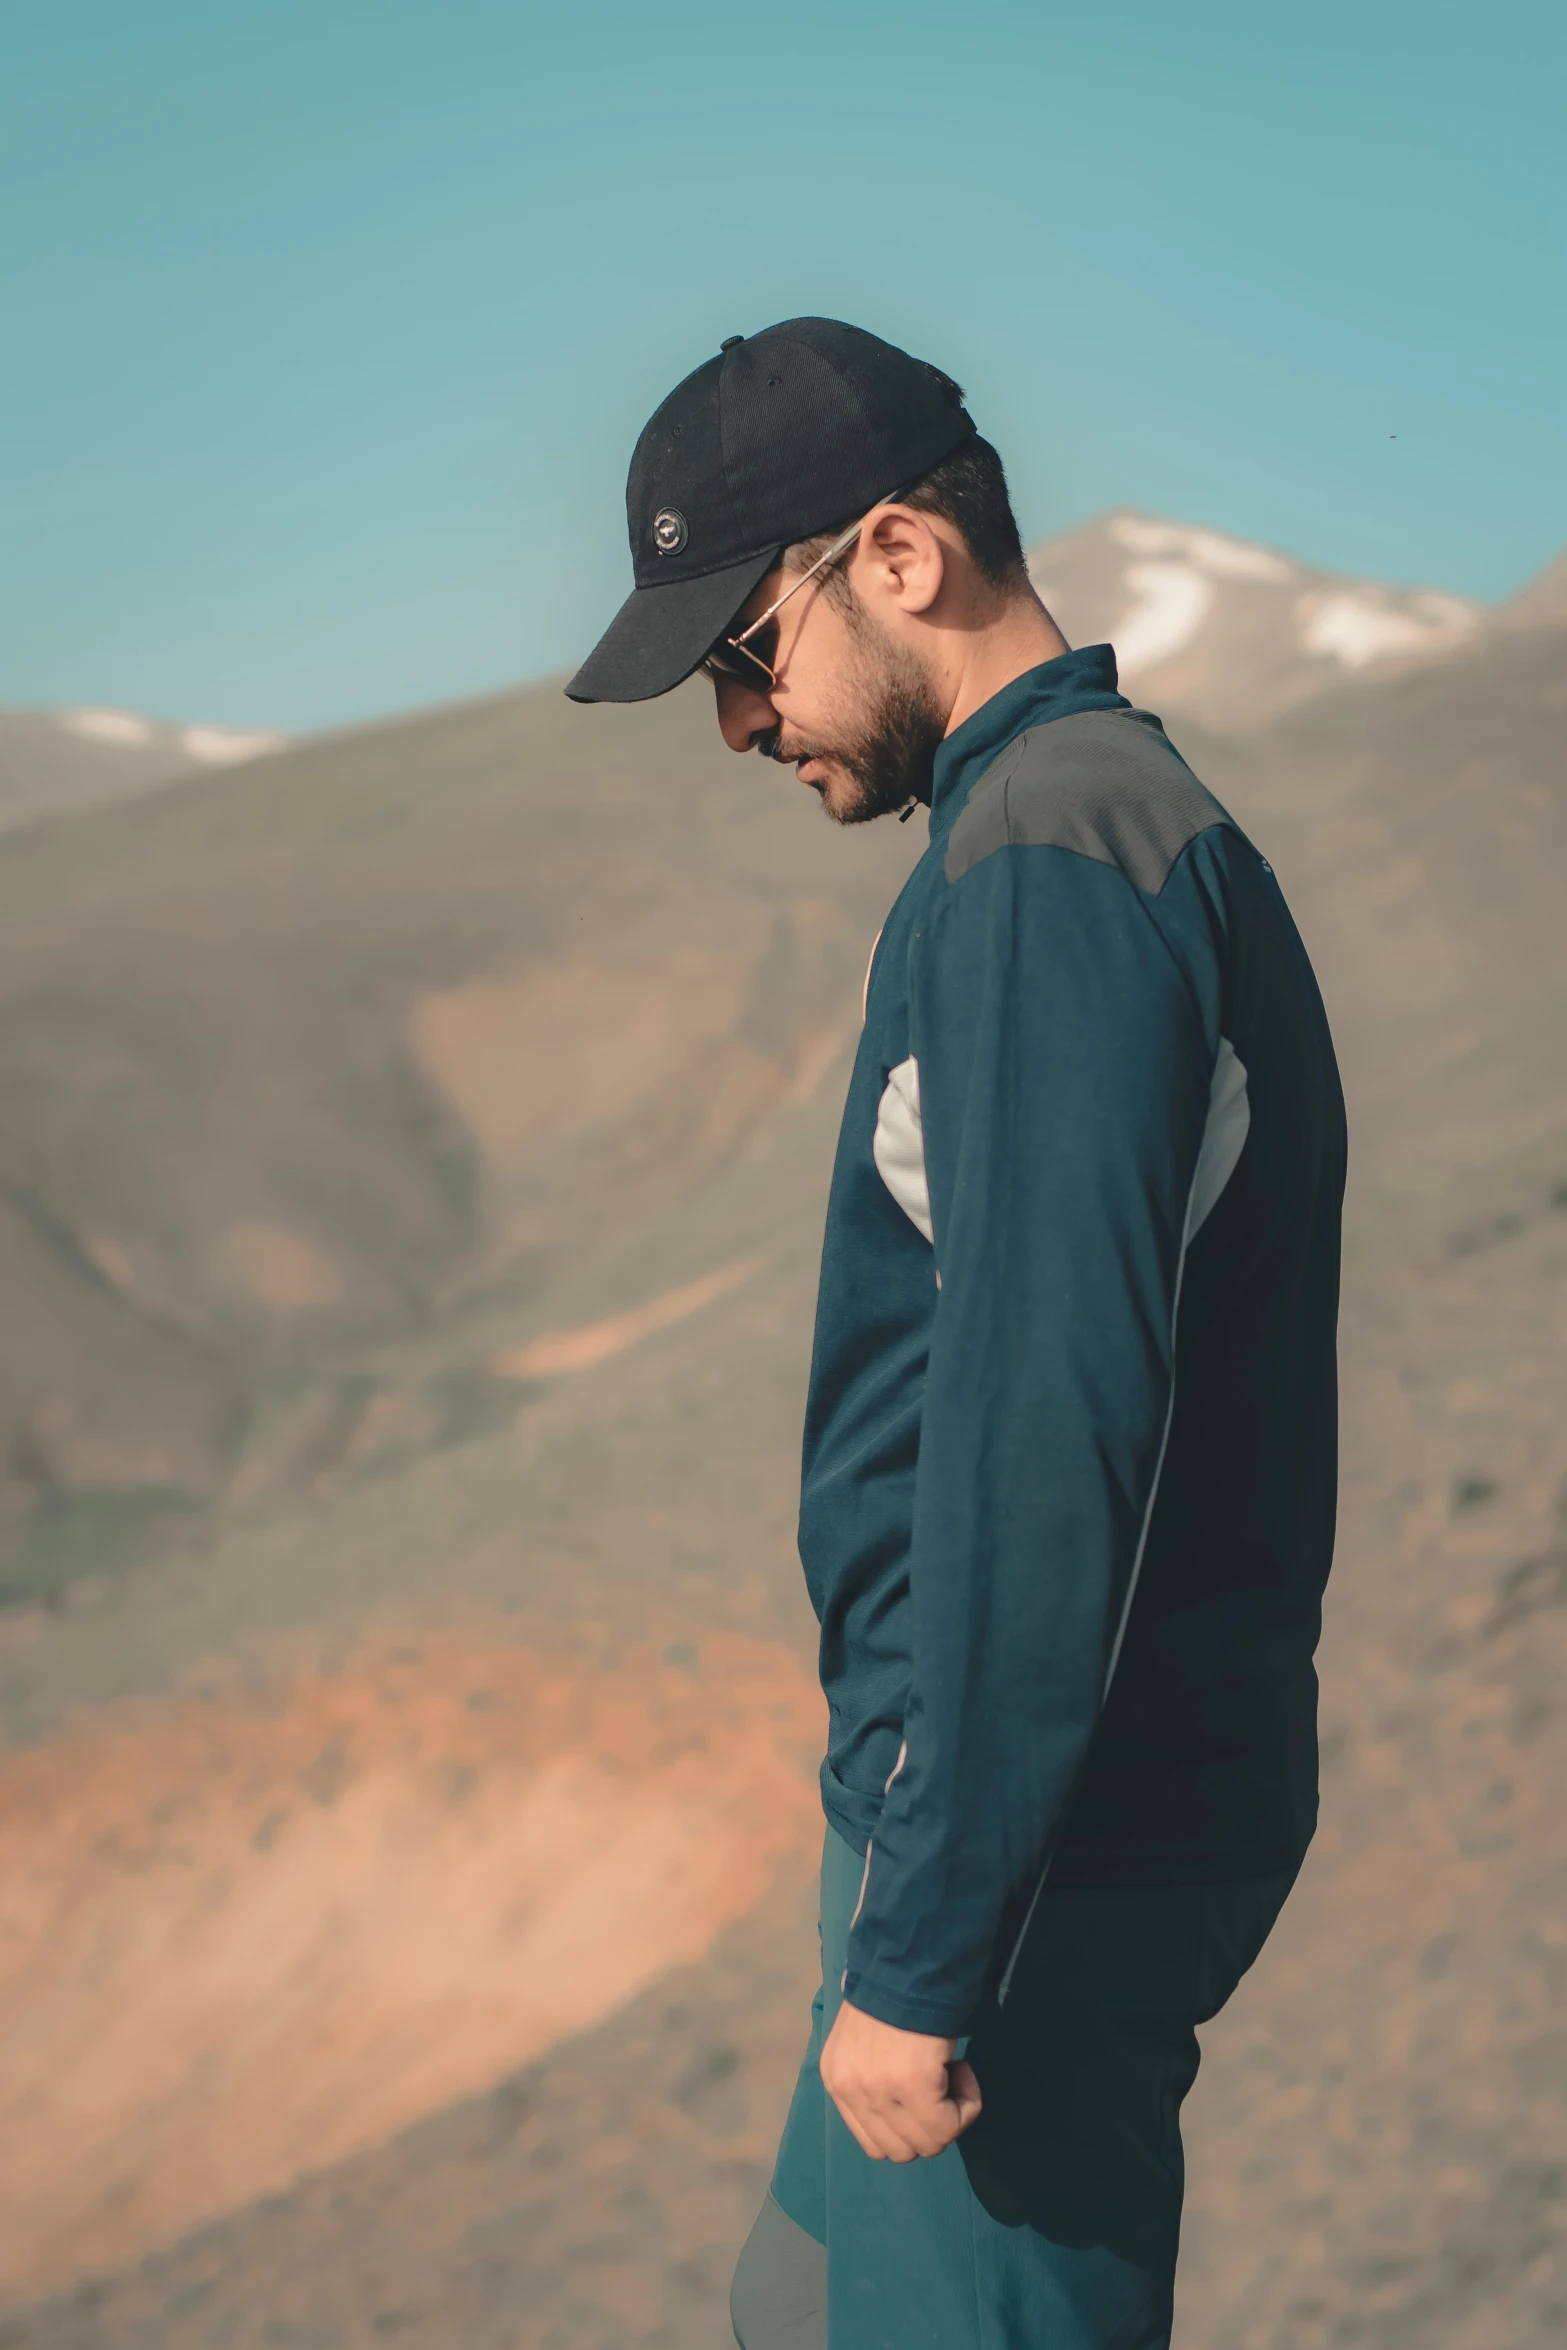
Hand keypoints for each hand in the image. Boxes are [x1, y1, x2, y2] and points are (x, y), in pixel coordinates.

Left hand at [818, 1997, 982, 2161]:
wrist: (911, 1955)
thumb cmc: (895, 1990)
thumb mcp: (865, 2040)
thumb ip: (872, 2078)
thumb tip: (900, 2116)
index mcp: (836, 2078)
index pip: (872, 2142)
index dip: (906, 2126)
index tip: (924, 2090)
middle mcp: (849, 2089)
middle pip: (899, 2151)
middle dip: (929, 2125)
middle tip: (941, 2083)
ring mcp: (878, 2090)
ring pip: (927, 2144)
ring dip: (950, 2115)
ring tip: (951, 2071)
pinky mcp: (912, 2086)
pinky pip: (949, 2126)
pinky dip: (967, 2104)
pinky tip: (962, 2068)